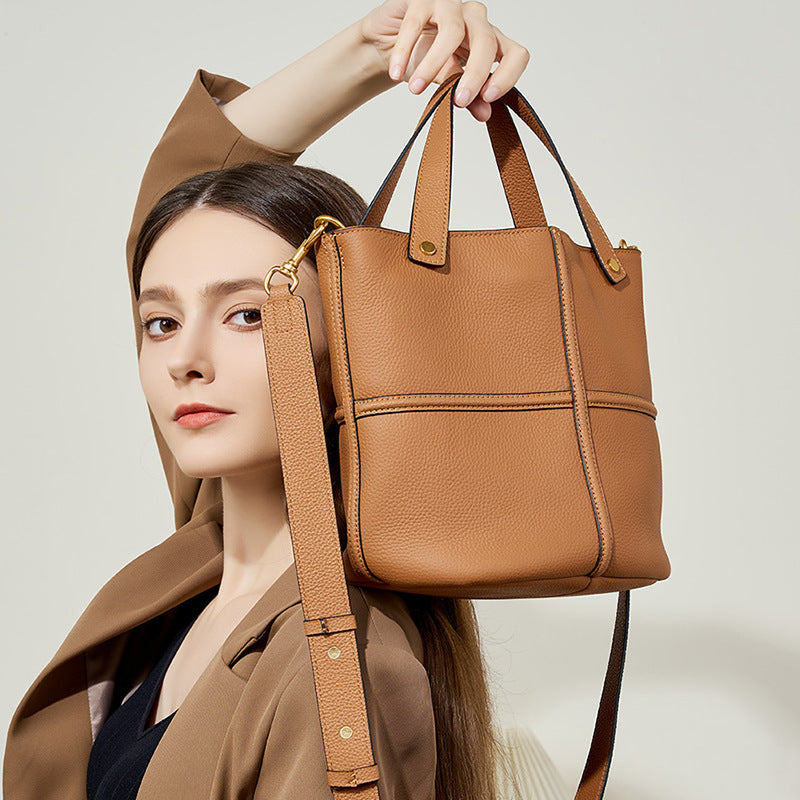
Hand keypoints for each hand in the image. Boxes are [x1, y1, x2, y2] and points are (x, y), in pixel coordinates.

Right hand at [360, 0, 529, 120]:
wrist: (389, 44)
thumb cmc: (422, 59)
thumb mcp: (447, 82)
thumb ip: (468, 96)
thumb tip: (485, 113)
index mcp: (488, 42)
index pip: (515, 54)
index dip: (508, 75)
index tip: (488, 98)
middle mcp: (474, 20)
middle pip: (486, 43)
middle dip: (474, 76)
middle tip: (458, 101)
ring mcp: (450, 5)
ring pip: (453, 31)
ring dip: (434, 64)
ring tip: (416, 89)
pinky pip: (416, 23)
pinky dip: (405, 51)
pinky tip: (397, 72)